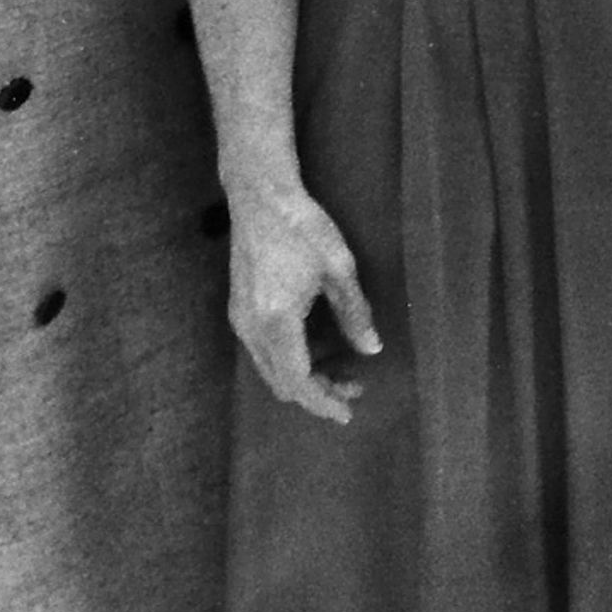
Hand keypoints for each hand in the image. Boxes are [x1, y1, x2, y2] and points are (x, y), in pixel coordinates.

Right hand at [227, 185, 381, 422]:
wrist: (261, 197)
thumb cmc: (304, 227)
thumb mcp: (339, 269)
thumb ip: (355, 314)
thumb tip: (372, 349)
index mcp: (277, 322)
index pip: (298, 382)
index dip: (323, 402)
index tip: (348, 413)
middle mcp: (251, 329)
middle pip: (282, 383)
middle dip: (317, 393)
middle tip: (354, 389)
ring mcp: (240, 320)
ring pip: (271, 370)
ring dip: (303, 378)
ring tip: (340, 372)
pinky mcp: (239, 310)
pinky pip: (264, 353)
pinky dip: (289, 362)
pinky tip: (315, 351)